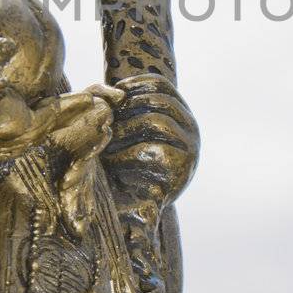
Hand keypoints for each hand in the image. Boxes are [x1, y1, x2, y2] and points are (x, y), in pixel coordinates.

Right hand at [0, 39, 118, 165]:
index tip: (90, 96)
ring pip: (29, 143)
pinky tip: (38, 123)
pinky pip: (13, 148)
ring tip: (72, 110)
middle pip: (41, 134)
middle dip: (68, 118)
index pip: (39, 119)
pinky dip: (33, 135)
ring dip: (51, 127)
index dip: (66, 108)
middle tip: (96, 102)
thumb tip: (8, 45)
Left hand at [102, 73, 199, 207]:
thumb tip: (109, 92)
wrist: (133, 208)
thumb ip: (116, 106)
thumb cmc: (121, 163)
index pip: (158, 84)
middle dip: (124, 108)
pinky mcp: (183, 168)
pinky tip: (112, 165)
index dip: (130, 85)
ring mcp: (190, 146)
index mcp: (177, 111)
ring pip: (155, 121)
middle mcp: (189, 126)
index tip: (107, 99)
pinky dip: (127, 154)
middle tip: (101, 122)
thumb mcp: (121, 129)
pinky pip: (154, 150)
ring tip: (103, 144)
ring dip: (123, 130)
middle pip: (157, 99)